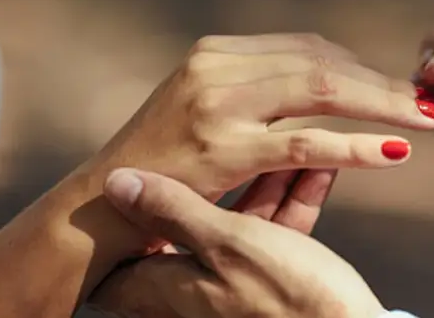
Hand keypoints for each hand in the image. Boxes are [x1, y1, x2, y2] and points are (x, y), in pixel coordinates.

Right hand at [78, 33, 433, 252]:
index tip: (397, 84)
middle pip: (322, 62)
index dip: (360, 66)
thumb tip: (326, 81)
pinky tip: (393, 152)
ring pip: (320, 92)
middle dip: (381, 82)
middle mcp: (218, 66)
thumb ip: (259, 89)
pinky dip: (356, 146)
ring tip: (425, 118)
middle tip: (429, 98)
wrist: (106, 203)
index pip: (308, 47)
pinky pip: (305, 143)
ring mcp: (219, 105)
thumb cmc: (165, 160)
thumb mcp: (208, 107)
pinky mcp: (222, 148)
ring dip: (381, 105)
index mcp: (219, 52)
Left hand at [89, 168, 382, 317]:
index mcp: (166, 284)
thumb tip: (116, 182)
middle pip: (196, 217)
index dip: (133, 204)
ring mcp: (236, 288)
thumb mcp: (228, 244)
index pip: (130, 242)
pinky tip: (317, 168)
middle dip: (228, 173)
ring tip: (296, 141)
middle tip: (245, 134)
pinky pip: (277, 233)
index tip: (145, 165)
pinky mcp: (274, 284)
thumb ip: (175, 211)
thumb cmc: (287, 299)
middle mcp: (193, 289)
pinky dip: (294, 201)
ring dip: (271, 179)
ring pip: (244, 220)